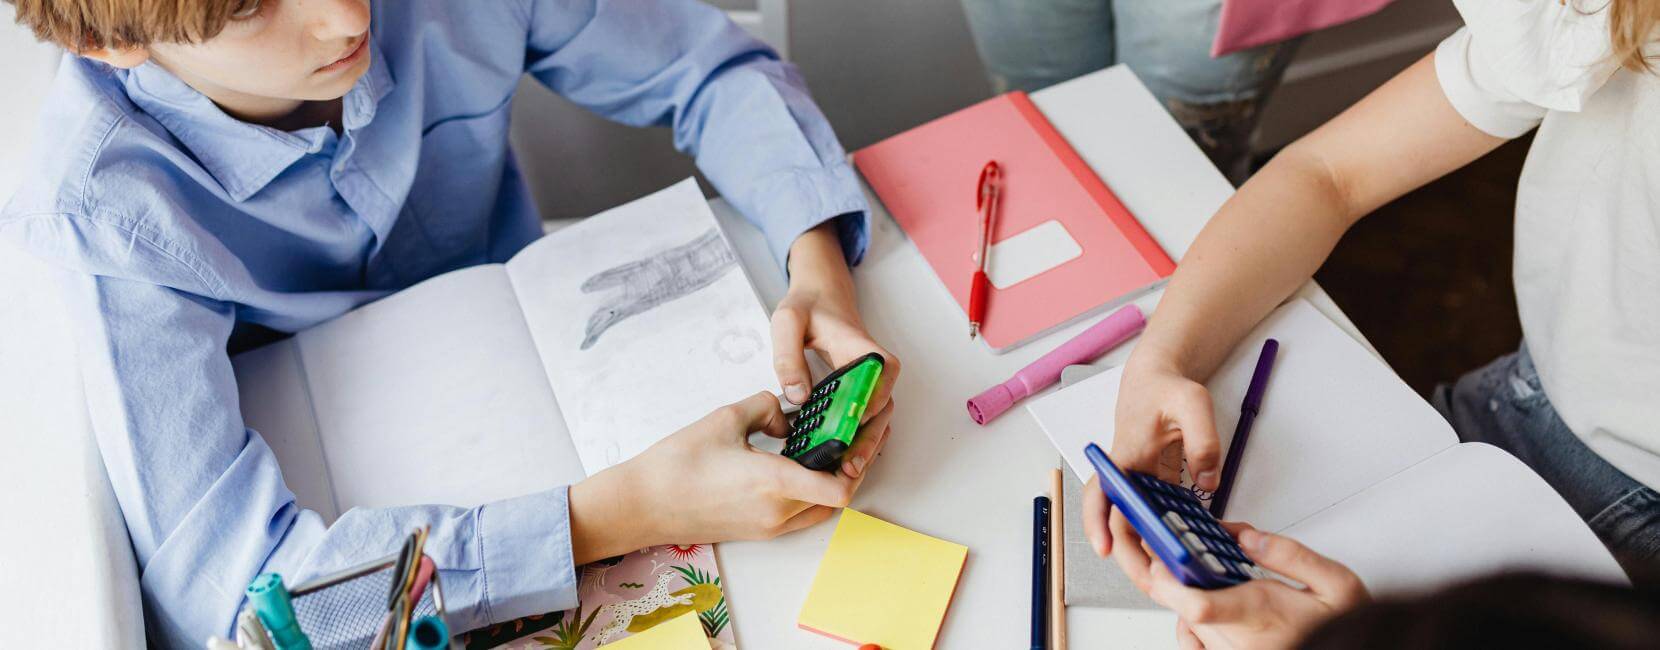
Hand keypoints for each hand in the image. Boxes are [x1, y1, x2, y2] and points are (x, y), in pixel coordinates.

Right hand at [569, 391, 894, 562]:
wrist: (642, 505)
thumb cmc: (677, 463)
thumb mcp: (725, 418)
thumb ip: (766, 407)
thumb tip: (786, 416)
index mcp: (773, 483)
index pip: (840, 485)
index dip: (862, 459)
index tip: (867, 430)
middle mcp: (777, 512)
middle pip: (840, 496)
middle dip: (858, 463)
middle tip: (866, 431)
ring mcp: (768, 527)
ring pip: (822, 508)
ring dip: (838, 481)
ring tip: (841, 446)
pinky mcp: (758, 531)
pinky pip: (802, 514)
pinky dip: (814, 492)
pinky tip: (807, 464)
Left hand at [772, 224, 900, 478]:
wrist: (821, 296)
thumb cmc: (807, 307)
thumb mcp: (787, 321)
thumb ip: (788, 356)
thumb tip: (797, 395)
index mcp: (863, 347)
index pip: (878, 377)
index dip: (869, 404)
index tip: (852, 425)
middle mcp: (876, 368)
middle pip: (882, 408)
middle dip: (867, 440)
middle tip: (849, 466)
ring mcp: (872, 382)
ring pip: (878, 420)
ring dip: (865, 446)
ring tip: (846, 472)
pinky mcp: (863, 393)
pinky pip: (868, 420)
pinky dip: (858, 440)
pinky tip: (841, 460)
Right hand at [1085, 350, 1222, 587]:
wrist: (1157, 376)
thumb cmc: (1166, 386)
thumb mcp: (1192, 403)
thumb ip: (1203, 441)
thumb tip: (1206, 483)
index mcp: (1125, 455)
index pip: (1100, 493)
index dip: (1097, 523)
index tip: (1103, 549)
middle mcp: (1126, 473)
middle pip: (1117, 522)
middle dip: (1130, 557)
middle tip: (1152, 585)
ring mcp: (1139, 481)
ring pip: (1134, 524)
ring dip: (1147, 552)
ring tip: (1171, 580)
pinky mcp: (1154, 484)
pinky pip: (1155, 515)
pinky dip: (1165, 536)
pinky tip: (1185, 552)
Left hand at [1146, 523, 1368, 648]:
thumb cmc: (1341, 629)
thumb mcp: (1337, 586)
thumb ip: (1292, 555)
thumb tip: (1247, 538)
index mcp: (1261, 616)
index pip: (1200, 605)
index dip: (1171, 580)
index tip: (1163, 555)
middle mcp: (1239, 642)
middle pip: (1184, 607)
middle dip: (1177, 574)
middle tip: (1180, 548)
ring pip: (1186, 622)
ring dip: (1184, 595)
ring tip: (1200, 573)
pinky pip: (1192, 642)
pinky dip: (1189, 622)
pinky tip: (1203, 604)